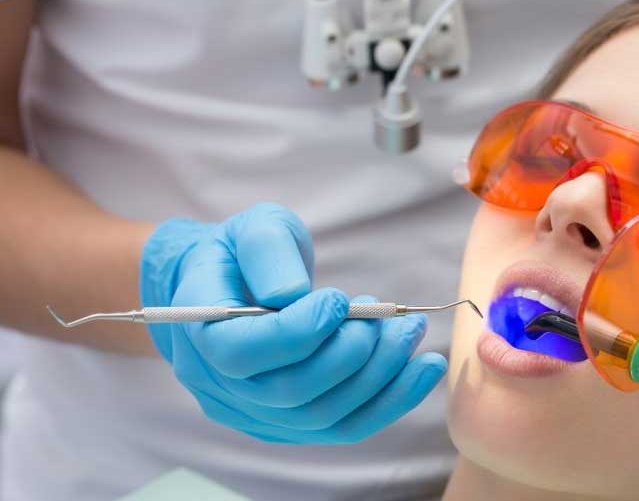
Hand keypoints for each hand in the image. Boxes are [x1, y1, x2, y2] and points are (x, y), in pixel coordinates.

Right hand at [140, 203, 446, 443]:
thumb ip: (268, 252)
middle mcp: (220, 385)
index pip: (240, 353)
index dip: (295, 332)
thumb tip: (292, 294)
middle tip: (387, 316)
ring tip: (409, 331)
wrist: (231, 286)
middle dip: (349, 354)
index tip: (338, 300)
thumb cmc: (243, 253)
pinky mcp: (291, 424)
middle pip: (288, 392)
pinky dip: (390, 400)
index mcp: (199, 332)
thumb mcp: (252, 229)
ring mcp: (255, 412)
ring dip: (378, 375)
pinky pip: (343, 425)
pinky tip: (424, 368)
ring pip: (321, 415)